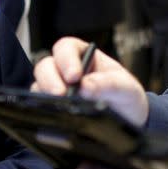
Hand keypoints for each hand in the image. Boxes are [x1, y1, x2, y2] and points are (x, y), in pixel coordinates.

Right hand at [32, 37, 148, 125]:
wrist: (128, 120)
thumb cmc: (125, 96)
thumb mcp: (126, 87)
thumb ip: (110, 84)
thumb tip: (86, 86)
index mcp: (83, 56)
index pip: (66, 48)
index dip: (66, 59)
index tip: (74, 76)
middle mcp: (65, 69)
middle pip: (46, 66)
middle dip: (50, 79)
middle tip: (61, 94)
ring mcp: (56, 87)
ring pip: (39, 83)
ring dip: (45, 93)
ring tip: (58, 105)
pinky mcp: (51, 105)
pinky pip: (39, 103)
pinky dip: (43, 107)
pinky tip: (55, 113)